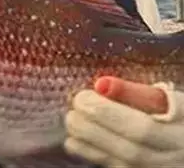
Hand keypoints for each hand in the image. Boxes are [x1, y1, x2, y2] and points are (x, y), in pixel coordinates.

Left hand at [64, 76, 183, 166]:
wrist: (182, 141)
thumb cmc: (175, 115)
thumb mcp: (164, 98)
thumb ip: (133, 91)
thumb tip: (101, 84)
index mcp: (182, 133)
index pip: (143, 129)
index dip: (108, 114)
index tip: (82, 97)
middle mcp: (174, 160)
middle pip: (130, 150)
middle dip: (94, 129)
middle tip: (73, 109)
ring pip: (122, 165)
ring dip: (89, 144)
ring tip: (72, 122)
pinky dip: (93, 156)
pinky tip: (76, 141)